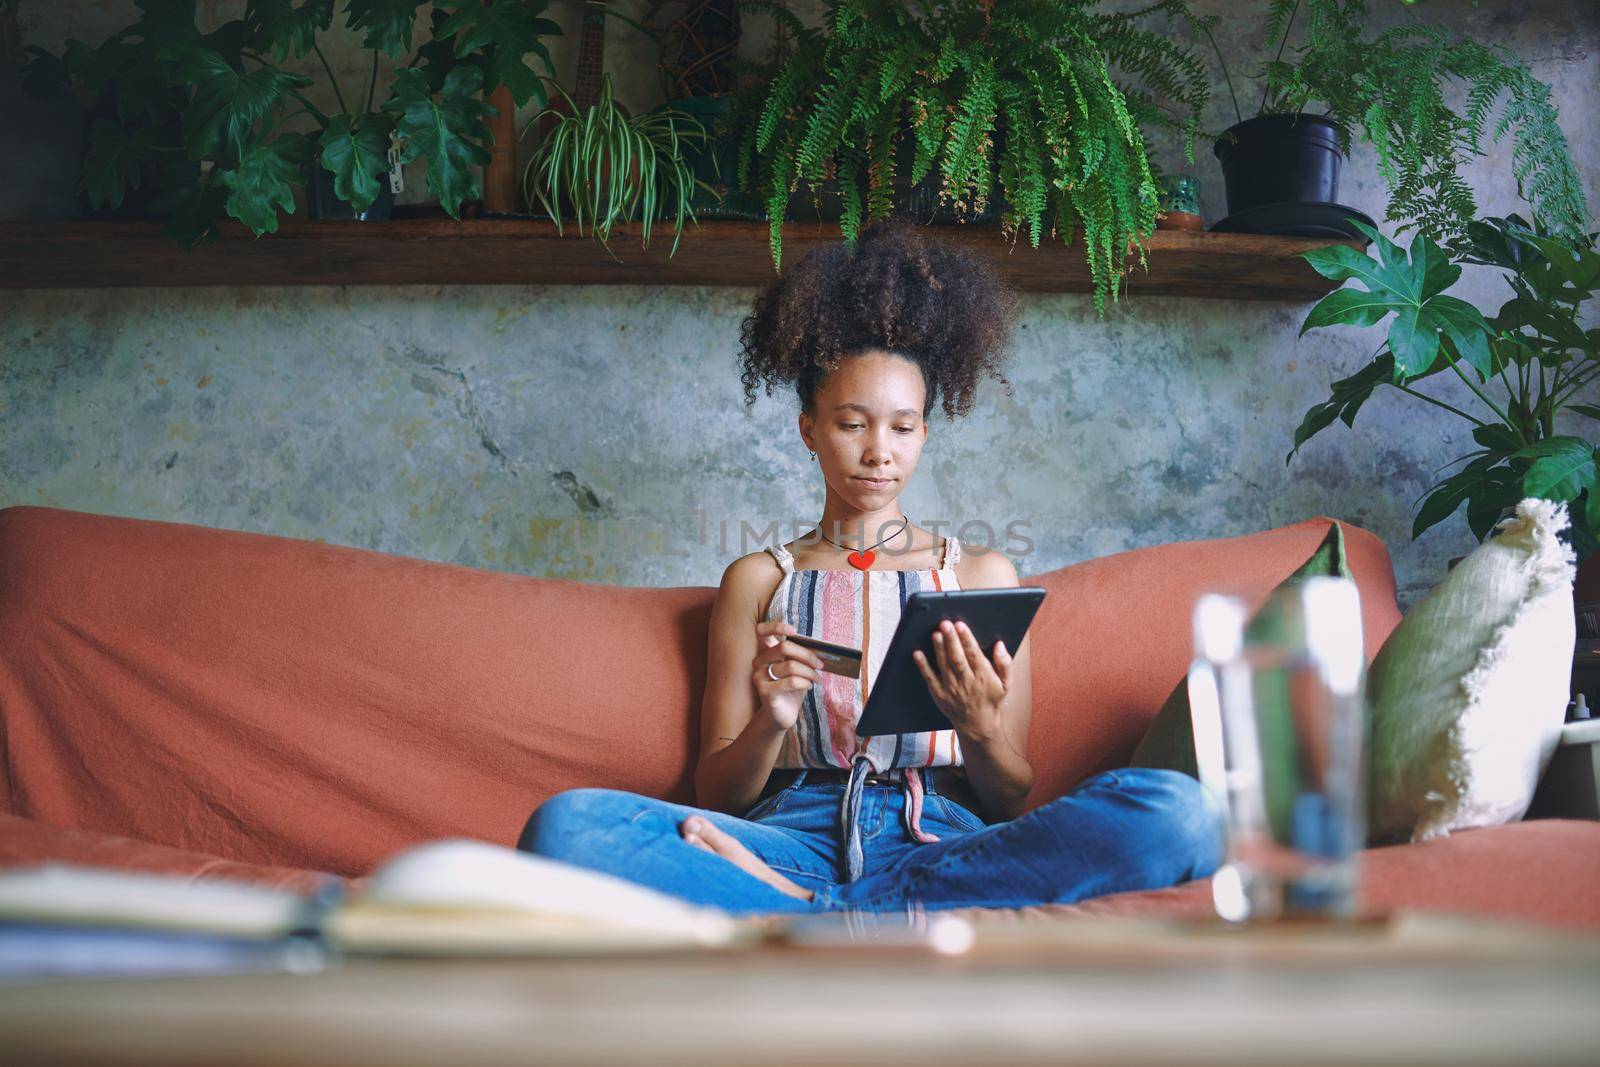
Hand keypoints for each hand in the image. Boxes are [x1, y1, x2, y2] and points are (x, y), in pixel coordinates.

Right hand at [753, 620, 823, 731]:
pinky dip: (806, 683)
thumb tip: (818, 647)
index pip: (761, 631)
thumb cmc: (791, 689)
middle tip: (820, 664)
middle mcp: (759, 662)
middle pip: (784, 647)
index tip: (794, 632)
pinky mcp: (765, 692)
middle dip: (807, 655)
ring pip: (791, 666)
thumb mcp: (796, 669)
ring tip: (818, 678)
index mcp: (765, 652)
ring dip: (810, 672)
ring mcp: (760, 677)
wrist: (781, 716)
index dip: (776, 627)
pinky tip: (809, 686)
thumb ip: (799, 656)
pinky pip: (791, 682)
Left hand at [912, 620, 1011, 742]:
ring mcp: (951, 688)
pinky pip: (929, 678)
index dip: (967, 639)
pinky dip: (923, 665)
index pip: (974, 655)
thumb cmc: (991, 699)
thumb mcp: (1005, 684)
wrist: (978, 724)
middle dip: (951, 640)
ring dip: (939, 649)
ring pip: (944, 665)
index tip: (961, 625)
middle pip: (957, 658)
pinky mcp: (939, 693)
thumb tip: (1000, 645)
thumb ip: (1004, 664)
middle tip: (945, 624)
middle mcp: (966, 682)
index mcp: (983, 676)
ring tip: (935, 634)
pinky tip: (918, 653)